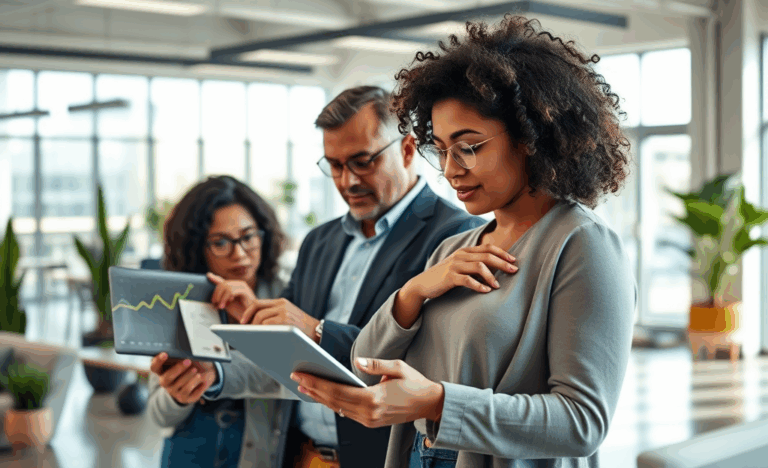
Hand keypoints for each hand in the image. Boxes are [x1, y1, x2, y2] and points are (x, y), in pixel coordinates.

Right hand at [150, 353, 217, 405]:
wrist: (203, 374)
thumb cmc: (191, 363)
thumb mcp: (185, 357)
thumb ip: (180, 354)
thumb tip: (183, 348)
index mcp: (162, 371)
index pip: (154, 367)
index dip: (158, 361)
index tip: (165, 353)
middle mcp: (166, 383)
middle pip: (166, 379)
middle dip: (177, 369)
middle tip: (188, 361)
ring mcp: (175, 392)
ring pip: (180, 385)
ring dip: (188, 376)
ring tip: (196, 370)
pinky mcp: (185, 398)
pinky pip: (190, 393)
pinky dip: (197, 385)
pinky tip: (202, 378)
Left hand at [207, 273, 256, 321]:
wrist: (250, 319)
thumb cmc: (241, 312)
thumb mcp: (228, 304)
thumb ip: (222, 298)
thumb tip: (214, 298)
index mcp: (236, 286)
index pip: (224, 281)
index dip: (215, 278)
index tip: (208, 275)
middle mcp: (239, 284)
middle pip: (222, 284)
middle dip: (216, 295)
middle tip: (215, 305)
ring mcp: (243, 286)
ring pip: (226, 287)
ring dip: (220, 298)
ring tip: (220, 307)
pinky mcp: (245, 291)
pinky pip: (231, 291)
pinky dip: (225, 298)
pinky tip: (225, 305)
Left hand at [239, 298, 320, 342]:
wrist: (318, 332)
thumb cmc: (301, 329)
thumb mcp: (288, 316)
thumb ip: (274, 316)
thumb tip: (256, 325)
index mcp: (281, 302)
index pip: (258, 303)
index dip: (247, 312)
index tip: (242, 322)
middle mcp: (282, 304)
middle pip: (257, 310)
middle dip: (249, 323)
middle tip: (245, 333)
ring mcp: (284, 312)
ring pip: (261, 318)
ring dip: (254, 329)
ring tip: (252, 337)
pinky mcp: (286, 320)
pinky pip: (267, 325)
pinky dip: (261, 332)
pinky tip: (260, 338)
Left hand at [291, 358, 443, 427]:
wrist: (429, 404)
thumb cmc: (415, 383)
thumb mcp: (398, 367)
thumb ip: (376, 364)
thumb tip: (357, 361)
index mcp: (374, 399)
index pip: (338, 390)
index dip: (318, 383)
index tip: (302, 375)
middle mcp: (369, 413)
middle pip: (334, 401)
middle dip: (313, 389)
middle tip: (296, 377)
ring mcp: (369, 420)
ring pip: (338, 408)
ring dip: (319, 397)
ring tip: (303, 386)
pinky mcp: (370, 422)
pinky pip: (346, 412)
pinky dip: (332, 403)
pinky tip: (322, 395)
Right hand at [393, 244, 516, 327]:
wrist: (423, 284)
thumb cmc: (444, 277)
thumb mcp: (460, 267)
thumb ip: (474, 264)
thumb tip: (495, 268)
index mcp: (464, 251)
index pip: (487, 247)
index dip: (502, 253)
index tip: (514, 260)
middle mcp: (460, 256)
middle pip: (486, 256)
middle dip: (502, 263)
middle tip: (514, 271)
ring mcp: (454, 266)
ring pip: (479, 266)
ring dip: (491, 276)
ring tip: (498, 286)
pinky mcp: (449, 277)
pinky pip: (467, 280)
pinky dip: (479, 285)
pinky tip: (486, 291)